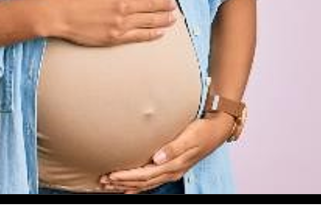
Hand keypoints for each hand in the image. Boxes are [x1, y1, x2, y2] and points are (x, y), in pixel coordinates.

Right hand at [47, 0, 175, 46]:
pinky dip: (152, 34)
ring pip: (149, 20)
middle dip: (165, 4)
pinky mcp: (116, 37)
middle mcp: (123, 5)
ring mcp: (121, 23)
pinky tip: (160, 32)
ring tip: (173, 18)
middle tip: (173, 5)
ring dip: (163, 19)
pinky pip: (139, 36)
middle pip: (151, 4)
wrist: (60, 14)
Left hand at [100, 116, 232, 192]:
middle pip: (142, 183)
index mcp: (173, 165)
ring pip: (145, 184)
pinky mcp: (171, 167)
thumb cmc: (203, 130)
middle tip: (103, 181)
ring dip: (127, 185)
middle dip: (122, 183)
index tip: (110, 175)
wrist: (217, 129)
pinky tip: (128, 189)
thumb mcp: (190, 137)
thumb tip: (157, 158)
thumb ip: (173, 148)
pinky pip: (151, 181)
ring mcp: (171, 171)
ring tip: (109, 185)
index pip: (145, 175)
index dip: (126, 177)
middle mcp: (171, 171)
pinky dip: (138, 186)